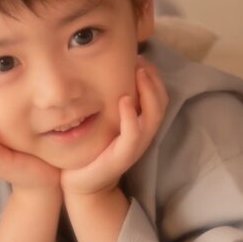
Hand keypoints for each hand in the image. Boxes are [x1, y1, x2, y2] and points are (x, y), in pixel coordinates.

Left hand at [60, 55, 168, 195]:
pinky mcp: (123, 156)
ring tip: (139, 72)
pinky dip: (131, 116)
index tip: (140, 57)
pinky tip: (124, 100)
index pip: (158, 96)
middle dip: (153, 79)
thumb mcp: (104, 122)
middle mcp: (142, 134)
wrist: (81, 184)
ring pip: (153, 115)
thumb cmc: (91, 150)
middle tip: (141, 60)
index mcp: (140, 125)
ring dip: (148, 91)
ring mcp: (135, 146)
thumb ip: (111, 102)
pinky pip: (134, 134)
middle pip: (160, 102)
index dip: (153, 76)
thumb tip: (108, 75)